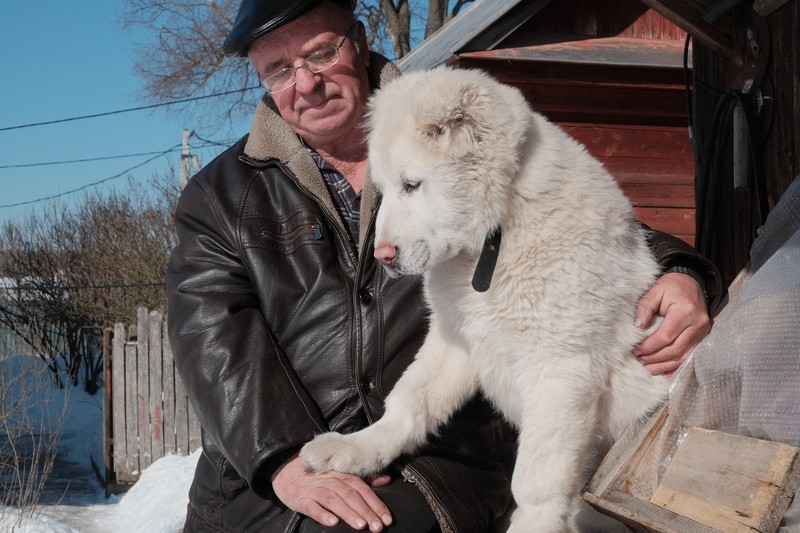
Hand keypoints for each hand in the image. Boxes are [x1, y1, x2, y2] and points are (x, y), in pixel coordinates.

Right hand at [271, 453, 392, 530]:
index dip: (375, 503)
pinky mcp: (301, 499)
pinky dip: (322, 514)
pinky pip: (312, 507)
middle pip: (351, 495)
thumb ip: (364, 479)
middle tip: (377, 526)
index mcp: (342, 476)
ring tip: (360, 525)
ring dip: (348, 513)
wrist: (287, 471)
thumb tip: (386, 480)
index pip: (362, 489)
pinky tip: (332, 522)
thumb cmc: (319, 476)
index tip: (386, 518)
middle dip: (366, 511)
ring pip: (334, 500)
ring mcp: (315, 490)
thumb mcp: (341, 474)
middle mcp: (331, 481)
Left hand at [634, 272, 710, 374]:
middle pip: (674, 350)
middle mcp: (697, 325)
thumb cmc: (673, 286)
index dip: (649, 346)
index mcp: (685, 312)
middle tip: (639, 361)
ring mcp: (702, 333)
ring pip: (683, 356)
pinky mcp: (703, 337)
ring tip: (648, 368)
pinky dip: (676, 366)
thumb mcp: (656, 290)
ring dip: (664, 365)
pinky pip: (689, 356)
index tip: (635, 350)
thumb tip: (637, 326)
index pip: (665, 336)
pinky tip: (664, 371)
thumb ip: (645, 306)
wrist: (693, 282)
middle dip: (655, 358)